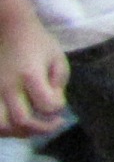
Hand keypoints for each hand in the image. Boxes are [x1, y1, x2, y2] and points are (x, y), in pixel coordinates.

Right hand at [0, 8, 65, 136]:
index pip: (47, 105)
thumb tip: (52, 108)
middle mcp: (7, 85)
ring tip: (32, 126)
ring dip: (19, 132)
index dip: (58, 108)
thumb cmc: (38, 43)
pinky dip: (4, 128)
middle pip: (21, 120)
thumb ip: (58, 84)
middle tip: (53, 123)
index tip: (59, 101)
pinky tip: (16, 124)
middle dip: (41, 128)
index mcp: (29, 75)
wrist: (9, 29)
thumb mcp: (57, 58)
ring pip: (1, 125)